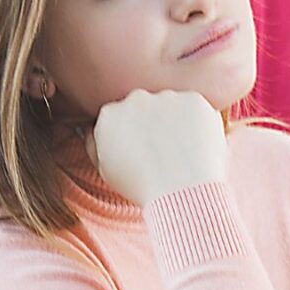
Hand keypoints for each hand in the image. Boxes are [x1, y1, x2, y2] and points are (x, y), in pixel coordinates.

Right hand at [90, 89, 228, 203]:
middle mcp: (135, 99)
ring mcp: (166, 97)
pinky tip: (196, 145)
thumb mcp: (105, 170)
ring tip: (183, 151)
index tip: (144, 150)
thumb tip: (91, 128)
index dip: (133, 133)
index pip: (121, 115)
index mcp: (109, 114)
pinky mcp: (194, 100)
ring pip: (172, 104)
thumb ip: (94, 144)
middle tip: (166, 151)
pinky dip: (198, 122)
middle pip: (146, 106)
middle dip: (154, 123)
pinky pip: (196, 108)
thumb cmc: (142, 187)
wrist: (181, 192)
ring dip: (177, 121)